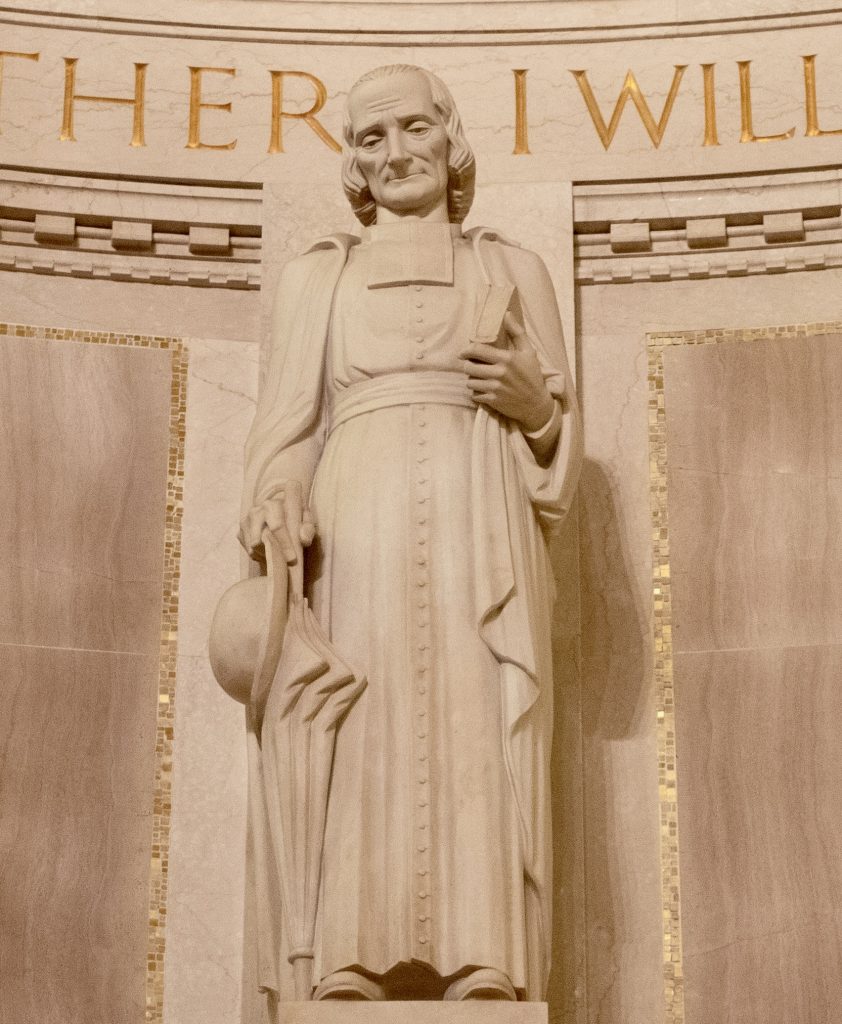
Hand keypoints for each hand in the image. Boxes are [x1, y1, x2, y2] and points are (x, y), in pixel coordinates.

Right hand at [238, 480, 315, 564]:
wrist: (277, 512)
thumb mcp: (306, 521)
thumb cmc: (294, 517)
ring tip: (280, 556)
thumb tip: (303, 539)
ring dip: (267, 555)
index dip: (284, 544)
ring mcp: (246, 521)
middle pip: (261, 539)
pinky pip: (249, 551)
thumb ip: (308, 529)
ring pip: (254, 547)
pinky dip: (260, 555)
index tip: (292, 559)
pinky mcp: (240, 532)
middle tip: (287, 563)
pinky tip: (270, 552)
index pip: (277, 526)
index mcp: (273, 504)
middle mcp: (256, 511)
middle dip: (274, 553)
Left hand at [460, 312, 554, 431]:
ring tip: (479, 377)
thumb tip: (506, 314)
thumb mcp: (528, 352)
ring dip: (472, 379)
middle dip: (468, 365)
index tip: (463, 352)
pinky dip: (476, 392)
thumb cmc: (532, 376)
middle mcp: (499, 373)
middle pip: (469, 367)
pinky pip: (474, 394)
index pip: (477, 350)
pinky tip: (484, 389)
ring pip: (470, 381)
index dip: (466, 350)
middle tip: (472, 365)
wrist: (536, 404)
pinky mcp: (493, 401)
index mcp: (506, 359)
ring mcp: (495, 388)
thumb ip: (516, 332)